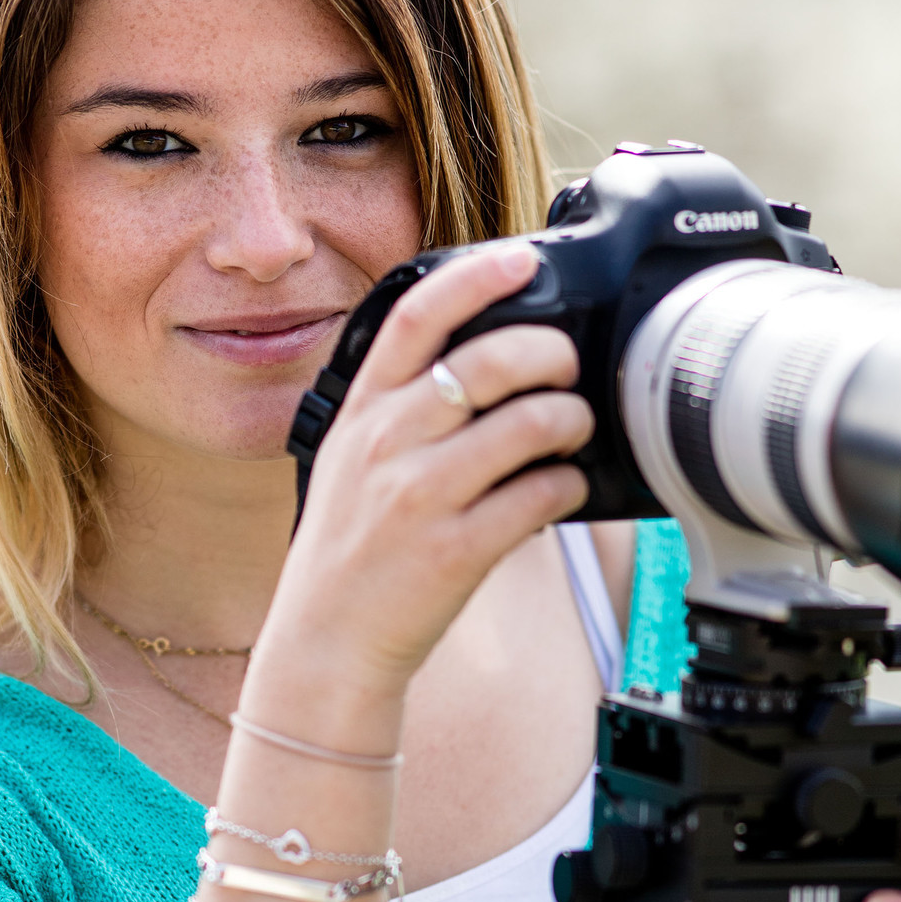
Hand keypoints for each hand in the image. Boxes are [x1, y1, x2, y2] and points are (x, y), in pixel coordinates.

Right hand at [254, 241, 591, 720]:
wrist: (327, 641)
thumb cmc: (351, 549)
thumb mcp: (351, 461)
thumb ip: (402, 409)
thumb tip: (487, 360)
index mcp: (362, 413)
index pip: (416, 317)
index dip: (476, 277)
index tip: (522, 260)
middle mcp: (387, 444)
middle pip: (490, 361)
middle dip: (551, 354)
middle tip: (566, 368)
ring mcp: (420, 497)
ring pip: (530, 425)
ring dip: (571, 420)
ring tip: (573, 431)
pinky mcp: (455, 550)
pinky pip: (540, 496)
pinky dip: (568, 486)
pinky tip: (563, 489)